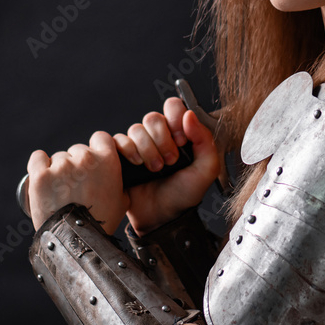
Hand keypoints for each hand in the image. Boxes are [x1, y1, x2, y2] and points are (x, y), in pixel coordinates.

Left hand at [26, 131, 129, 233]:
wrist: (77, 240)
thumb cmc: (101, 222)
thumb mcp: (122, 200)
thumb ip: (120, 182)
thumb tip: (118, 178)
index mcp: (108, 160)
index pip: (101, 138)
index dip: (97, 147)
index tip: (93, 160)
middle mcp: (85, 158)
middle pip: (78, 150)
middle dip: (77, 165)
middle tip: (76, 185)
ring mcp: (62, 166)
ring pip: (58, 158)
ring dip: (59, 169)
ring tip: (60, 191)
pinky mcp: (41, 175)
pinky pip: (38, 157)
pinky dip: (39, 165)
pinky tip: (42, 176)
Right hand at [113, 97, 219, 234]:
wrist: (162, 217)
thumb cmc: (184, 195)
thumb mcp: (205, 170)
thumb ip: (205, 141)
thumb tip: (189, 115)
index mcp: (179, 134)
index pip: (173, 107)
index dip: (175, 118)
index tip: (181, 140)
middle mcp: (158, 136)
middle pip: (153, 117)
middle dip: (162, 139)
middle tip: (171, 160)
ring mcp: (139, 145)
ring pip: (136, 128)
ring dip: (147, 149)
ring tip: (156, 168)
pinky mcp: (122, 155)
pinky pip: (119, 139)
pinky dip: (129, 151)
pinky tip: (138, 165)